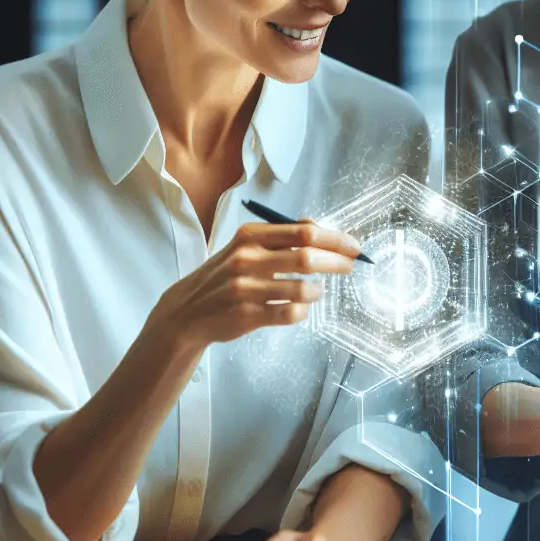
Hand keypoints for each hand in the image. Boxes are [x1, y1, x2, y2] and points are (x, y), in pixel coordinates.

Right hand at [141, 221, 362, 352]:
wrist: (186, 311)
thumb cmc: (224, 275)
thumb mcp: (245, 247)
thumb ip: (279, 236)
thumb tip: (318, 225)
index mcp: (249, 236)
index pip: (304, 232)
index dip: (335, 239)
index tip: (353, 247)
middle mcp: (246, 259)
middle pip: (308, 258)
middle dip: (337, 263)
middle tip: (349, 267)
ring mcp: (246, 289)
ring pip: (303, 289)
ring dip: (318, 291)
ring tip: (317, 291)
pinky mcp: (247, 315)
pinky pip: (291, 313)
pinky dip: (302, 311)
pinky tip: (299, 308)